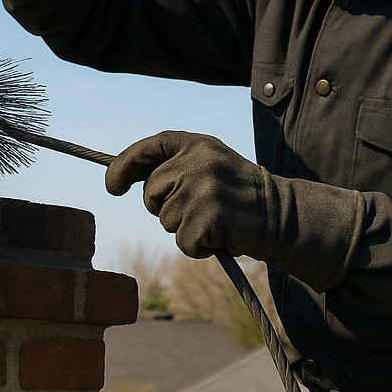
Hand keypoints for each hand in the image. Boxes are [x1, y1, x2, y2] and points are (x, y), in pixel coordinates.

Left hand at [106, 131, 268, 258]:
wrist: (279, 215)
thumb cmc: (238, 194)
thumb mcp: (210, 164)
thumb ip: (175, 165)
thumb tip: (123, 177)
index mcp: (196, 145)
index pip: (148, 148)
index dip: (124, 165)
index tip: (112, 186)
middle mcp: (196, 163)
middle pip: (150, 192)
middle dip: (164, 206)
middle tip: (199, 207)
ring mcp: (200, 190)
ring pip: (165, 220)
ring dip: (185, 228)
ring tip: (215, 219)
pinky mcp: (205, 219)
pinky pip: (183, 242)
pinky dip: (198, 247)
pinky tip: (220, 235)